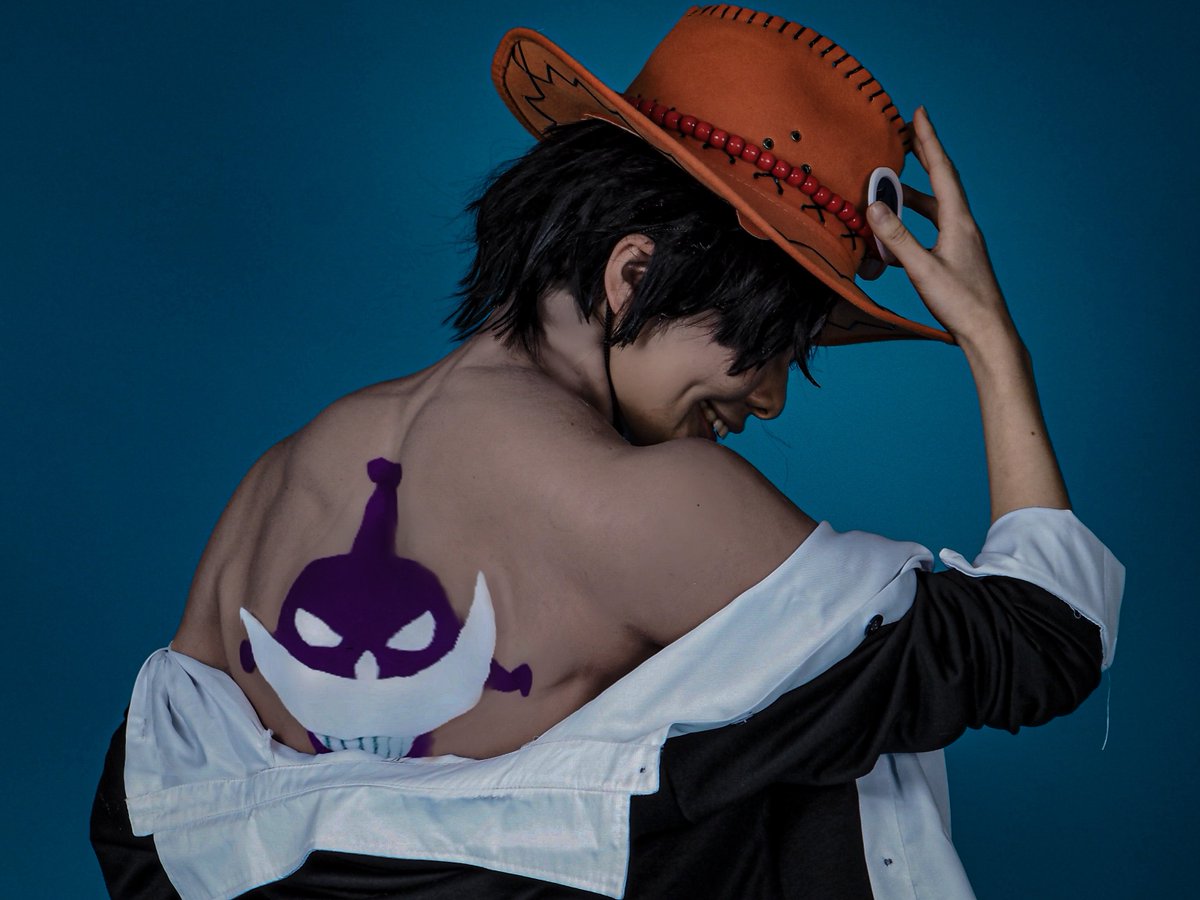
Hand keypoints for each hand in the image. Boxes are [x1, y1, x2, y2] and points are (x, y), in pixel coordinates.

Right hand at [867, 106, 1015, 352]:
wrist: (987, 333)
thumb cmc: (959, 302)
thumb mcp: (923, 269)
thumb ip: (896, 238)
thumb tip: (874, 206)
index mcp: (958, 222)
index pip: (942, 171)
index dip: (929, 141)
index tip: (918, 113)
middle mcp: (962, 226)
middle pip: (941, 182)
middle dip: (923, 158)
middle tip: (906, 135)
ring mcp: (960, 242)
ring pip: (934, 208)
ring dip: (912, 195)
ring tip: (890, 186)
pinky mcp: (955, 258)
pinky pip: (931, 230)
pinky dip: (913, 223)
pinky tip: (896, 233)